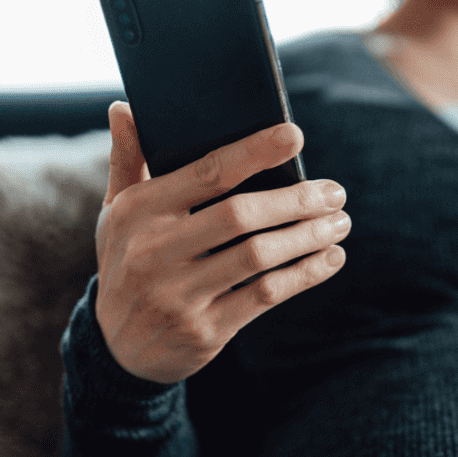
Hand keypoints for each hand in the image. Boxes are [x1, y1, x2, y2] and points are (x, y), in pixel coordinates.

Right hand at [95, 101, 351, 384]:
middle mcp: (154, 252)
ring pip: (259, 256)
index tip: (295, 136)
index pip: (206, 173)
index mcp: (139, 212)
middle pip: (241, 215)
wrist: (118, 349)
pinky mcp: (205, 329)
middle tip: (335, 192)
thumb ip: (127, 161)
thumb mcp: (117, 214)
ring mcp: (179, 294)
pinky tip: (331, 258)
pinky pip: (265, 295)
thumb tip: (123, 107)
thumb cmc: (129, 263)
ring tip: (340, 223)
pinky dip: (305, 274)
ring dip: (309, 236)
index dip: (254, 152)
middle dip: (297, 200)